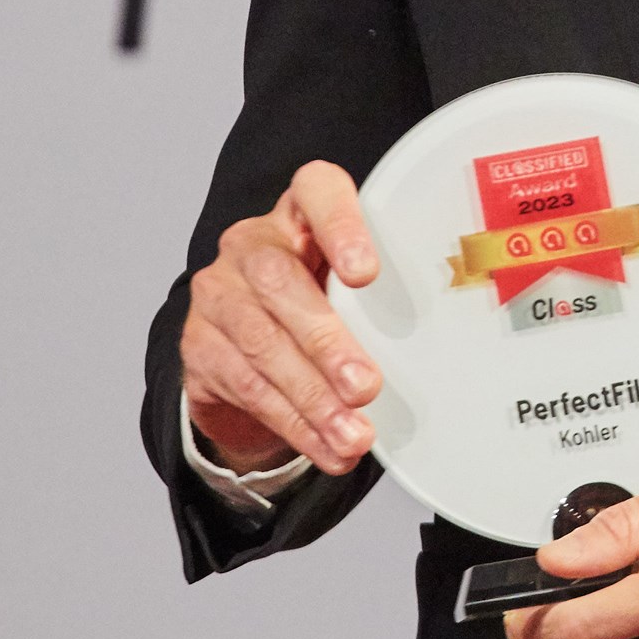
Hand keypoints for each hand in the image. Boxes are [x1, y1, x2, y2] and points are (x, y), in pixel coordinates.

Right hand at [179, 159, 382, 475]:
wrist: (247, 336)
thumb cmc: (321, 295)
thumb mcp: (349, 281)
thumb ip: (380, 294)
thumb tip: (439, 348)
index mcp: (300, 211)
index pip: (317, 192)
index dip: (342, 227)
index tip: (367, 274)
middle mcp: (251, 242)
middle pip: (281, 283)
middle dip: (327, 343)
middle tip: (366, 386)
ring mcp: (218, 292)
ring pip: (262, 346)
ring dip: (314, 399)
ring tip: (354, 434)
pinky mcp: (200, 344)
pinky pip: (248, 387)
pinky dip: (294, 424)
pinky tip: (326, 446)